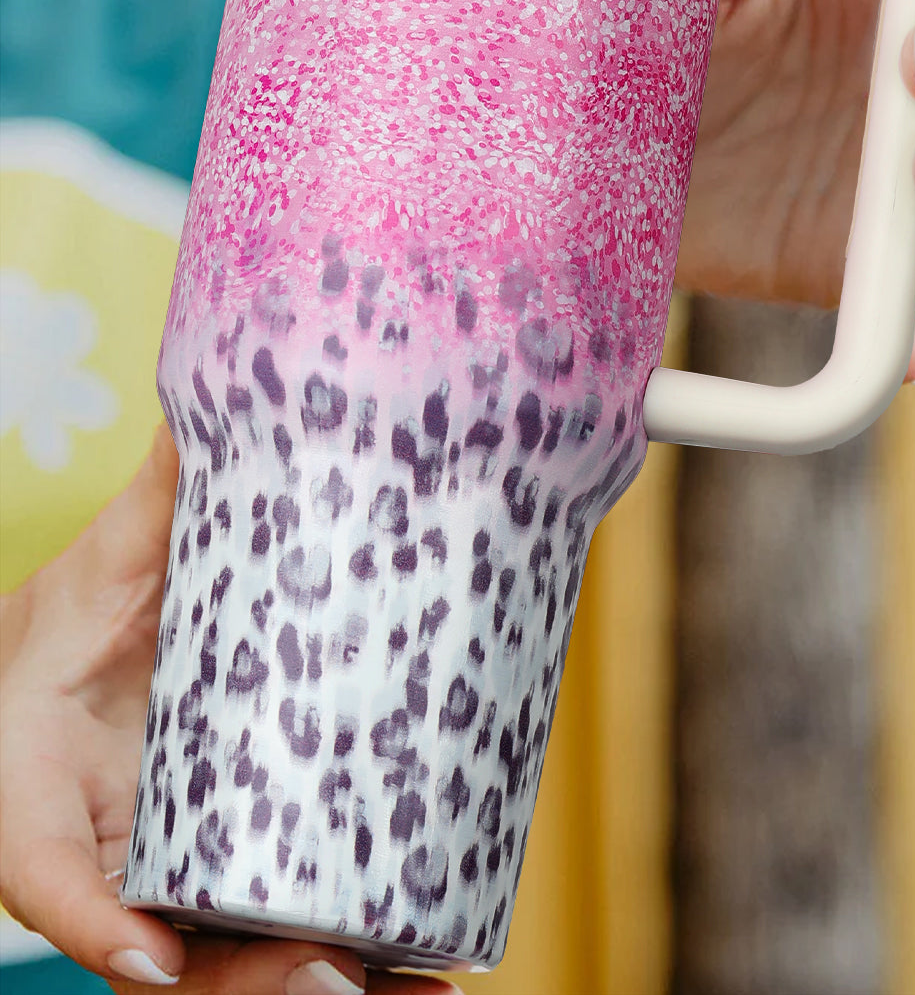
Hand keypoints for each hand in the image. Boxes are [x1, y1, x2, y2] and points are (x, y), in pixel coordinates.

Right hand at [0, 428, 461, 994]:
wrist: (71, 668)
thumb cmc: (71, 628)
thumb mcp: (100, 570)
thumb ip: (155, 506)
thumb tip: (210, 408)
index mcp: (44, 800)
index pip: (50, 882)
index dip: (97, 925)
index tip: (153, 952)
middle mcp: (112, 860)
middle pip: (172, 954)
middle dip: (254, 977)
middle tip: (340, 974)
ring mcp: (179, 876)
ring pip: (240, 961)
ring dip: (327, 983)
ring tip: (427, 988)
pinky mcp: (241, 866)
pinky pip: (291, 925)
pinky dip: (354, 955)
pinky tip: (439, 972)